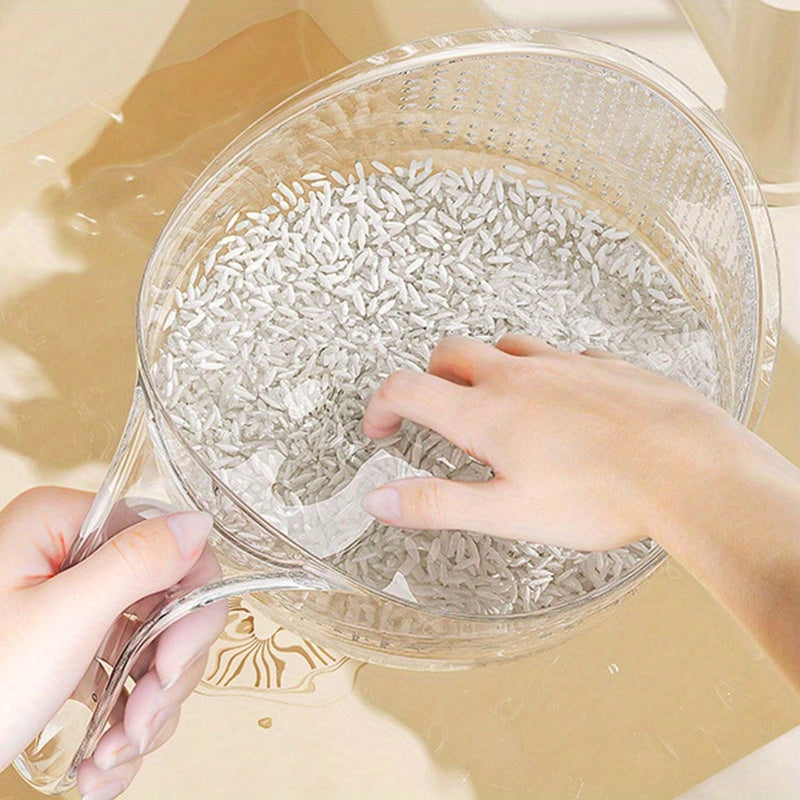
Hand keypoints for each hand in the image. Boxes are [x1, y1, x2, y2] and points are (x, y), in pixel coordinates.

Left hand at [0, 487, 226, 798]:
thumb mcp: (60, 622)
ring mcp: (73, 607)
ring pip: (156, 646)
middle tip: (140, 721)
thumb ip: (136, 563)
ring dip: (145, 711)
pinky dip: (124, 724)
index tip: (171, 665)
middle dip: (164, 675)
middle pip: (170, 602)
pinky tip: (101, 763)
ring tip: (108, 756)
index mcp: (62, 527)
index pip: (171, 545)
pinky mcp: (72, 650)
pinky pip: (128, 675)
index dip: (189, 607)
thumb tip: (199, 523)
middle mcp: (71, 560)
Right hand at [361, 334, 733, 549]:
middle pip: (451, 354)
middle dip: (430, 379)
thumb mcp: (505, 512)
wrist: (687, 467)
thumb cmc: (602, 494)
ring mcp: (563, 365)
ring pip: (506, 347)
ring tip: (494, 403)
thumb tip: (380, 499)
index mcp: (486, 413)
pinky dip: (544, 371)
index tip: (380, 426)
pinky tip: (559, 399)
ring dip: (486, 368)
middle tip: (434, 411)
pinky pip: (561, 354)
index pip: (408, 390)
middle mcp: (519, 378)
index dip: (381, 406)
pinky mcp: (603, 366)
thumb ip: (436, 504)